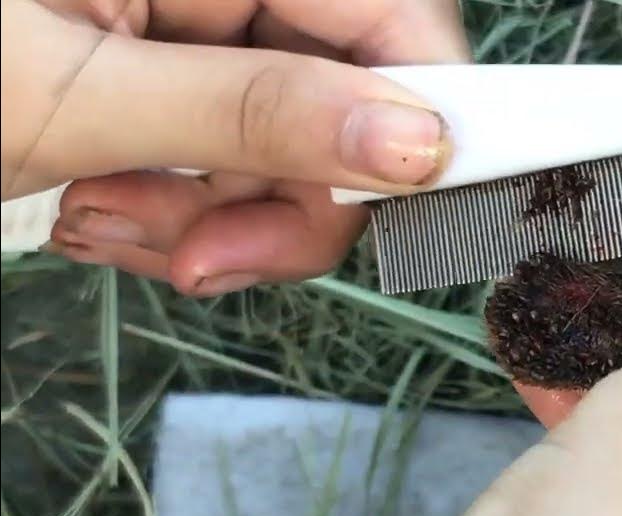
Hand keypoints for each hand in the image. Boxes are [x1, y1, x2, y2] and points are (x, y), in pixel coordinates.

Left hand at [1, 0, 468, 295]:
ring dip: (220, 218)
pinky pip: (231, 162)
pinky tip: (107, 210)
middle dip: (291, 197)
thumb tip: (415, 141)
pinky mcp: (168, 76)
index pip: (394, 14)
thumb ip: (253, 114)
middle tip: (212, 259)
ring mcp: (192, 25)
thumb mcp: (68, 95)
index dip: (426, 111)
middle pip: (352, 96)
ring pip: (294, 147)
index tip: (412, 203)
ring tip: (114, 223)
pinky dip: (183, 212)